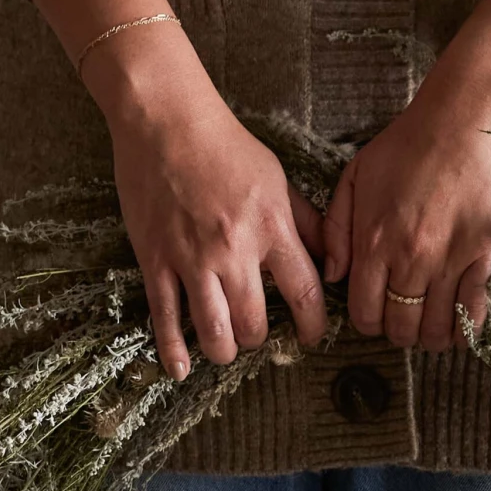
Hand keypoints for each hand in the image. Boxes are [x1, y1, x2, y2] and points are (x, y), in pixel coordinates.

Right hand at [24, 0, 326, 379]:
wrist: (165, 120)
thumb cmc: (227, 146)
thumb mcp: (279, 181)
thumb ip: (307, 225)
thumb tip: (334, 265)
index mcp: (272, 229)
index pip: (305, 295)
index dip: (313, 327)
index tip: (312, 338)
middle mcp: (235, 250)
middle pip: (255, 323)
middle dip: (260, 338)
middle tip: (256, 333)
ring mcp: (192, 259)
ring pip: (214, 331)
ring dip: (224, 349)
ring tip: (226, 345)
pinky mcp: (156, 261)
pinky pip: (166, 318)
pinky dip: (174, 351)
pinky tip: (181, 369)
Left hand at [321, 0, 490, 351]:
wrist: (468, 117)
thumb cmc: (409, 143)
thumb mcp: (355, 175)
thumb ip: (336, 228)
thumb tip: (333, 276)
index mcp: (374, 242)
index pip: (365, 313)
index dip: (369, 323)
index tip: (378, 313)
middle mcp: (410, 258)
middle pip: (400, 327)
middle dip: (400, 332)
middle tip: (407, 321)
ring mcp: (450, 260)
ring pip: (437, 329)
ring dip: (432, 336)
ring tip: (433, 326)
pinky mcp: (486, 255)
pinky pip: (474, 313)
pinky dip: (466, 329)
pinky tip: (462, 325)